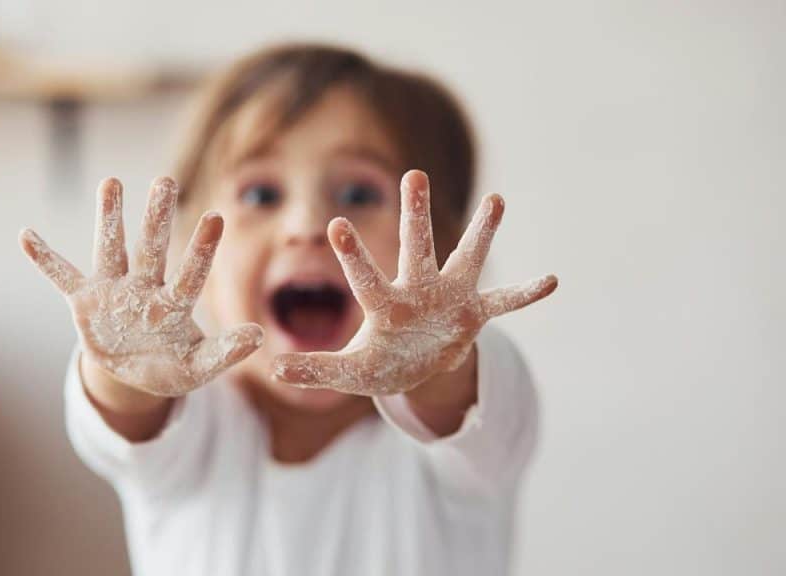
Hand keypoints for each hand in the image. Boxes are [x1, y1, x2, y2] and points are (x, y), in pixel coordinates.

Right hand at [21, 177, 262, 396]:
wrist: (134, 374)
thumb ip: (225, 352)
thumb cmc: (170, 366)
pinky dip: (44, 259)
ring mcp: (113, 291)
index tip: (215, 217)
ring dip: (109, 219)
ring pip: (111, 250)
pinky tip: (25, 235)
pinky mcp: (85, 302)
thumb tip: (260, 335)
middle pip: (151, 249)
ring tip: (111, 183)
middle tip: (165, 180)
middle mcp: (143, 289)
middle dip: (157, 217)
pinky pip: (61, 276)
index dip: (201, 250)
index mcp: (173, 306)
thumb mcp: (197, 367)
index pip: (190, 275)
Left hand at [272, 170, 556, 394]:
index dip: (352, 252)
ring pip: (465, 258)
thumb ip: (315, 369)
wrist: (417, 367)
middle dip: (416, 214)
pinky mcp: (474, 313)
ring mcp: (449, 298)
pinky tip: (553, 279)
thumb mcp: (349, 372)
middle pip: (415, 247)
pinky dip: (526, 294)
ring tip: (497, 200)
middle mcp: (417, 290)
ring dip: (481, 233)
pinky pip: (504, 302)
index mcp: (384, 304)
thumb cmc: (380, 363)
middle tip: (413, 174)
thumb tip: (272, 368)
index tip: (335, 224)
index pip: (364, 276)